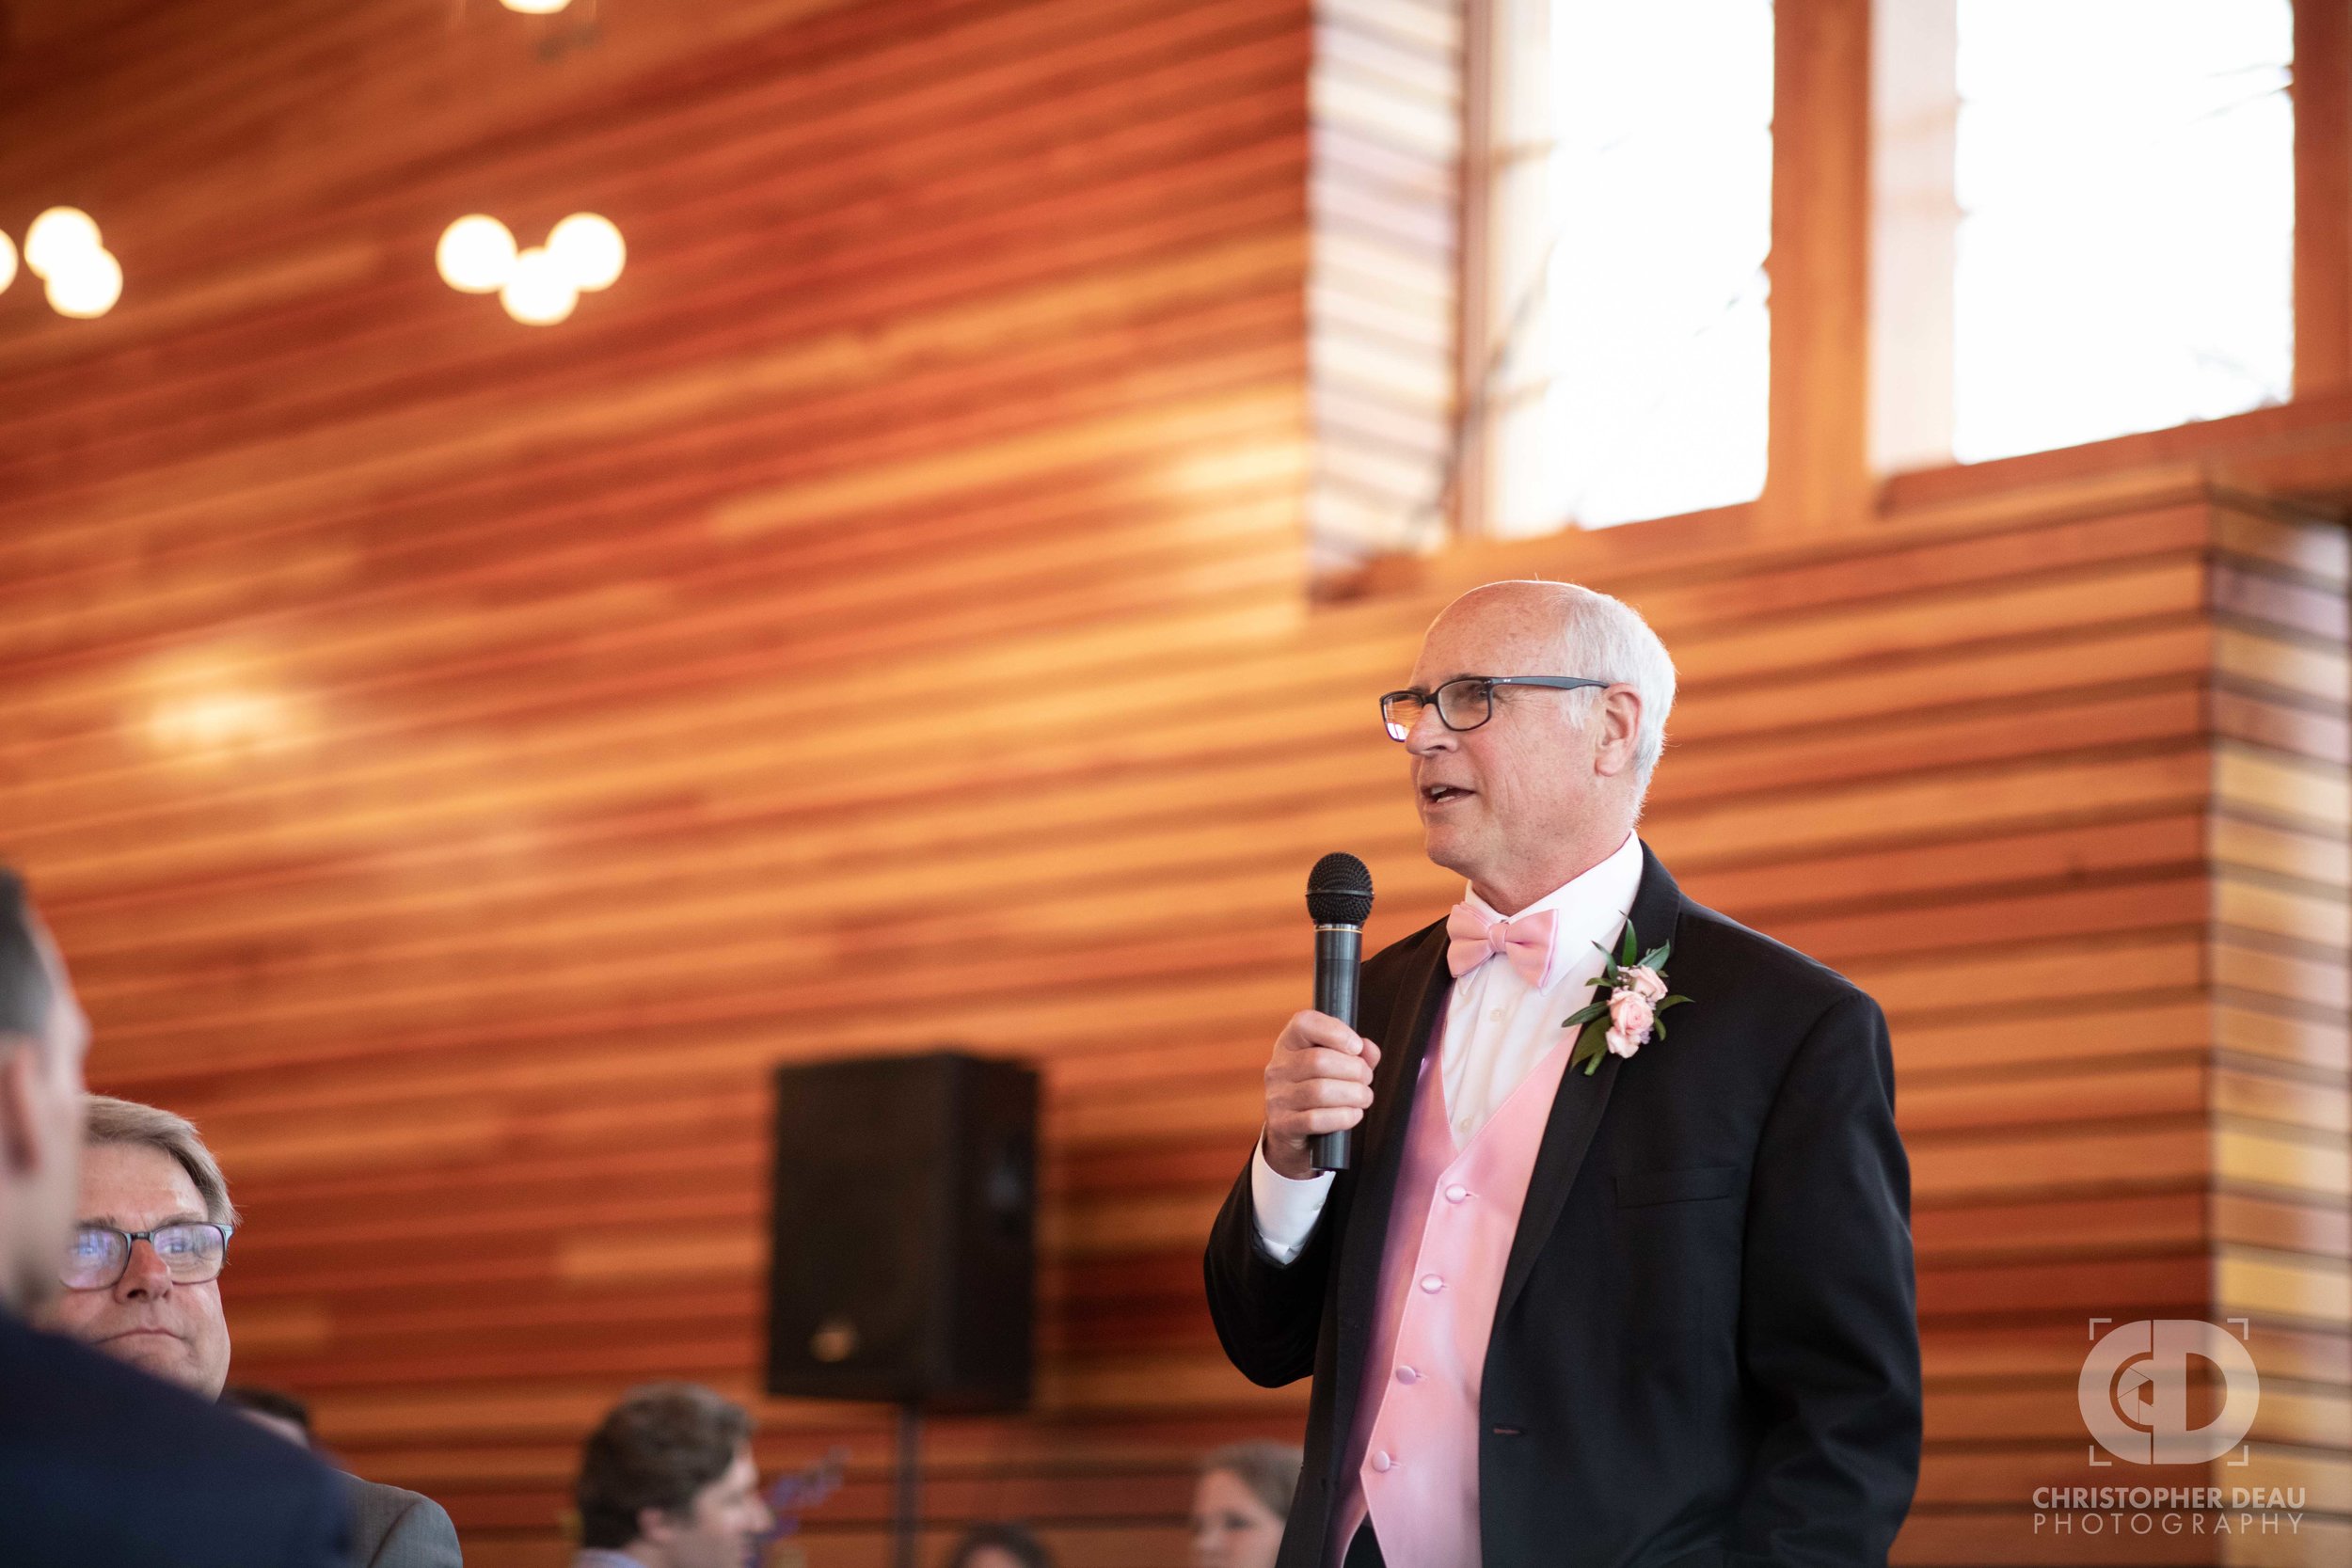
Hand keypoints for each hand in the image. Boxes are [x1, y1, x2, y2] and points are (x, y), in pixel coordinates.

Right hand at [1260, 1009, 1381, 1180]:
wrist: (1292, 1133)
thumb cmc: (1317, 1092)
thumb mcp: (1336, 1067)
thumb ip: (1356, 1055)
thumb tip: (1369, 1049)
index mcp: (1289, 1044)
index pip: (1304, 1023)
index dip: (1335, 1031)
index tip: (1356, 1047)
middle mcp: (1278, 1067)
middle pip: (1318, 1060)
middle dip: (1354, 1070)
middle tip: (1366, 1079)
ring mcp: (1277, 1097)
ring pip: (1320, 1091)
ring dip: (1353, 1095)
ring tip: (1364, 1098)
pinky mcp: (1282, 1124)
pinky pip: (1316, 1119)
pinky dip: (1343, 1117)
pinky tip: (1353, 1115)